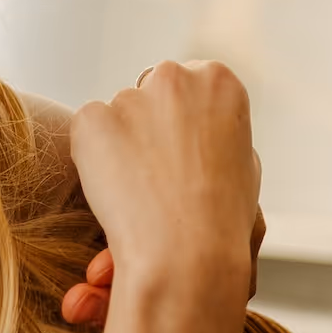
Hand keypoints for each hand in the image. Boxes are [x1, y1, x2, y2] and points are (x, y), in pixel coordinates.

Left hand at [64, 62, 259, 332]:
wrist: (189, 255)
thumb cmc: (223, 222)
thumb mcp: (244, 165)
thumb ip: (220, 133)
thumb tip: (203, 124)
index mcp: (219, 82)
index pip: (187, 85)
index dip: (180, 122)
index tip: (179, 153)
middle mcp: (175, 77)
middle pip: (148, 93)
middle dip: (147, 127)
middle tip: (154, 176)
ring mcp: (130, 96)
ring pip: (116, 119)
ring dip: (119, 149)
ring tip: (138, 196)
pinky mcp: (92, 119)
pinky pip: (87, 137)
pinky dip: (92, 163)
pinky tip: (115, 194)